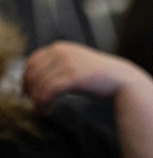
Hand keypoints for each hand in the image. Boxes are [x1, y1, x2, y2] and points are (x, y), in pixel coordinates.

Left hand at [22, 41, 147, 107]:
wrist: (122, 79)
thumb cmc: (99, 75)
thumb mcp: (76, 62)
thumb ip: (58, 64)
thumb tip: (37, 78)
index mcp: (60, 47)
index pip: (32, 61)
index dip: (25, 78)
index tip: (26, 91)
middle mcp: (61, 53)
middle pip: (33, 74)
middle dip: (30, 90)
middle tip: (33, 103)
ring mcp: (67, 64)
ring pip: (39, 85)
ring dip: (37, 101)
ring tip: (42, 109)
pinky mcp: (72, 77)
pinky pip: (49, 92)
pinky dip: (44, 103)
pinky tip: (48, 110)